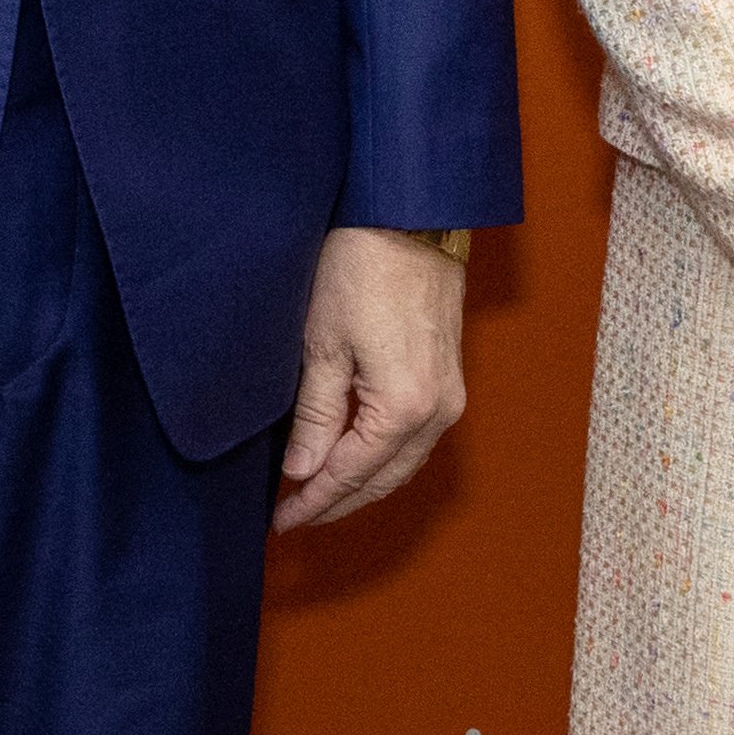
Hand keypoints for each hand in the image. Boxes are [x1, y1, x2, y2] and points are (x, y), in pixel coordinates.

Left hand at [278, 227, 470, 530]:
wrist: (410, 215)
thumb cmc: (361, 266)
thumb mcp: (322, 345)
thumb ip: (316, 416)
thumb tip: (302, 471)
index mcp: (404, 407)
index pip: (351, 474)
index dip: (314, 501)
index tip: (282, 519)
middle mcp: (438, 410)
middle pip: (384, 479)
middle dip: (339, 501)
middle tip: (296, 514)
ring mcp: (451, 394)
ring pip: (404, 462)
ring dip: (363, 481)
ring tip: (320, 491)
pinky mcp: (450, 375)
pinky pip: (417, 437)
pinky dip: (385, 455)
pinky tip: (355, 454)